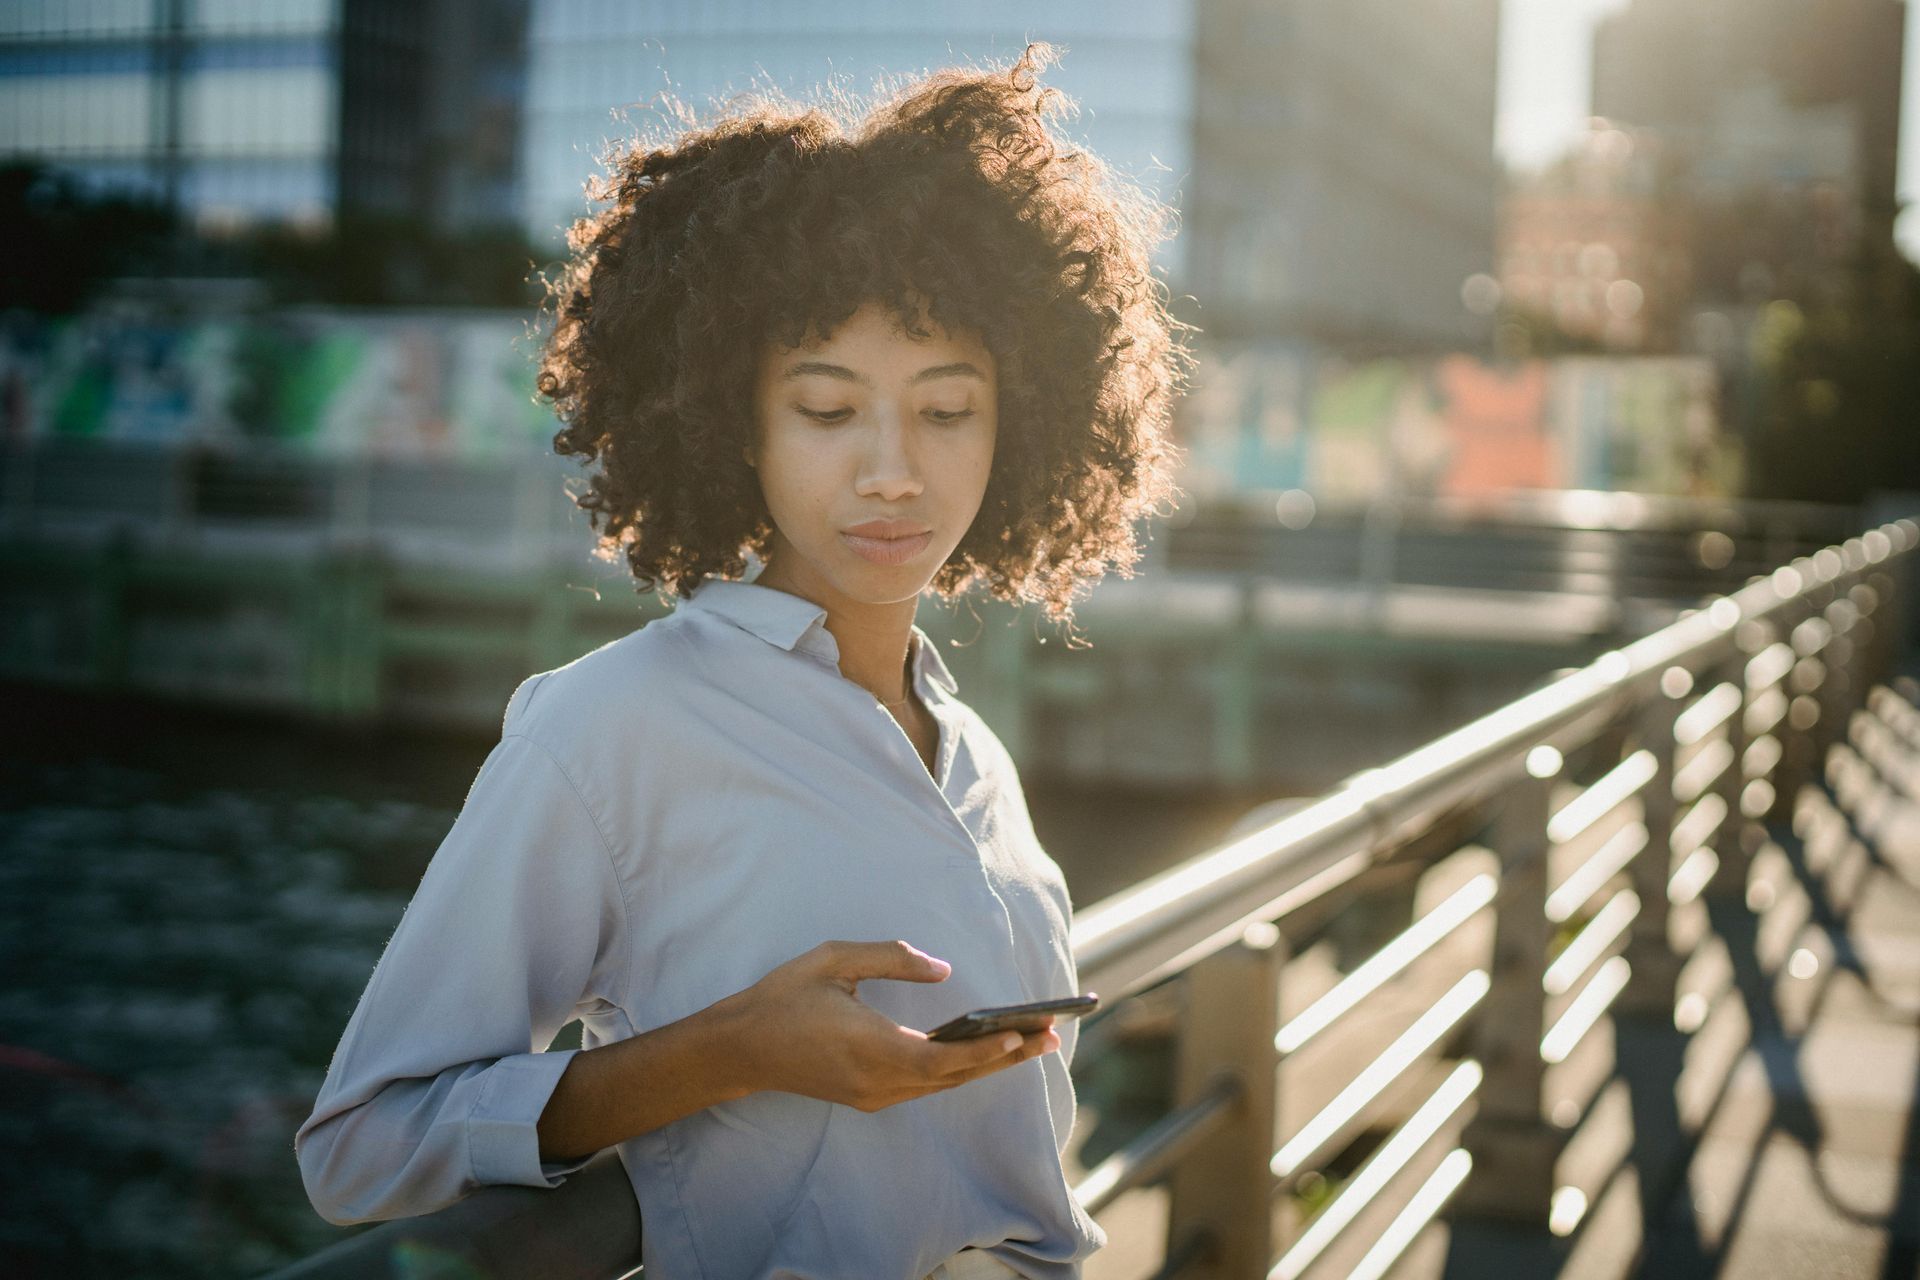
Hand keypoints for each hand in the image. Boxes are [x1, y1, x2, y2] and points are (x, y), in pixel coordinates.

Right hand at [722, 939, 1059, 1112]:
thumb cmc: (784, 997)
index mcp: (869, 1047)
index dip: (984, 1051)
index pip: (941, 1059)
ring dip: (988, 1065)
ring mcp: (873, 1095)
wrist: (739, 1049)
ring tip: (1031, 1042)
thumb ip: (892, 959)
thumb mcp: (834, 960)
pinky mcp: (868, 1097)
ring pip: (943, 1085)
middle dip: (1006, 1056)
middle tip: (1051, 1037)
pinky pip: (926, 1086)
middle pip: (954, 1076)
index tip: (1021, 1033)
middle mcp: (877, 1081)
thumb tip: (944, 970)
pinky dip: (960, 1070)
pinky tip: (984, 1051)